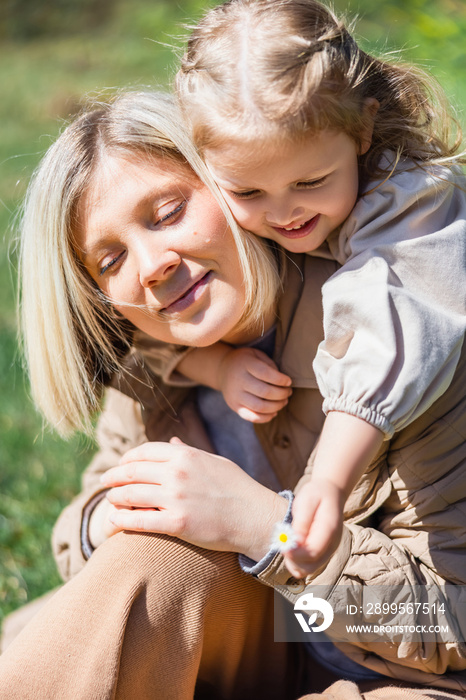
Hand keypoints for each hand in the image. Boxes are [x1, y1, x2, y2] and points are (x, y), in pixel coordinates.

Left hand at [99, 438, 288, 559]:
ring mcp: (175, 498)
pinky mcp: (176, 524)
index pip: (144, 452)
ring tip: (110, 500)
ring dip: (114, 498)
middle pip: (131, 472)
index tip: (119, 465)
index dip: (126, 458)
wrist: (255, 517)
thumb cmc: (237, 488)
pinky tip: (113, 520)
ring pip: (130, 495)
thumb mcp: (213, 461)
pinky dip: (120, 520)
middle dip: (113, 477)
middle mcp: (177, 473)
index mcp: (185, 455)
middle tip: (104, 482)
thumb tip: (172, 440)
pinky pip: (138, 521)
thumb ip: (188, 451)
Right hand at [218, 347, 291, 422]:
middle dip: (282, 394)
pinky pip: (252, 417)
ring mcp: (235, 395)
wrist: (223, 369)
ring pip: (260, 407)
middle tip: (288, 392)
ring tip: (283, 401)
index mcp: (245, 364)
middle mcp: (238, 380)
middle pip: (265, 392)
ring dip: (277, 406)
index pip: (266, 373)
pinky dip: (266, 417)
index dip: (281, 379)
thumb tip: (283, 382)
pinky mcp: (235, 406)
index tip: (288, 381)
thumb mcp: (256, 355)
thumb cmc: (246, 361)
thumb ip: (269, 365)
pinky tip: (274, 412)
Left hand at [284, 479, 344, 577]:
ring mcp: (328, 551)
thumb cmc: (316, 495)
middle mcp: (332, 545)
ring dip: (293, 562)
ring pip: (308, 569)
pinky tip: (291, 546)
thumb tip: (296, 542)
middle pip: (310, 567)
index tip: (282, 546)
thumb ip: (302, 521)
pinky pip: (308, 565)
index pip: (313, 552)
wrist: (331, 493)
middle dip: (292, 560)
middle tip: (282, 544)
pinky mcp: (323, 553)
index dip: (295, 554)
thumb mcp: (306, 500)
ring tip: (286, 543)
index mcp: (329, 530)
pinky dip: (296, 561)